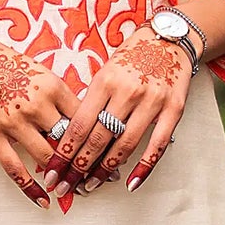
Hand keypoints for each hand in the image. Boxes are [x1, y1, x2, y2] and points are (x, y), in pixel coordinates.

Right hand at [0, 30, 79, 211]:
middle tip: (95, 179)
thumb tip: (74, 119)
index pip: (85, 119)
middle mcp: (37, 104)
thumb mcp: (35, 70)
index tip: (108, 155)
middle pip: (70, 142)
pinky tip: (43, 200)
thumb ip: (55, 95)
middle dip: (84, 163)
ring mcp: (14, 121)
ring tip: (72, 189)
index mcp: (53, 86)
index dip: (97, 140)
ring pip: (47, 157)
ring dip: (61, 176)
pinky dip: (31, 188)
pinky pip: (15, 168)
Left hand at [41, 30, 191, 197]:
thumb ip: (92, 101)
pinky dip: (143, 167)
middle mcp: (127, 92)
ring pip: (124, 145)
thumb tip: (72, 136)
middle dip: (78, 167)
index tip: (51, 171)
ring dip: (105, 170)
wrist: (170, 37)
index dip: (63, 152)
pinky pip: (156, 145)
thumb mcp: (105, 71)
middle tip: (65, 186)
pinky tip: (130, 183)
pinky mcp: (173, 109)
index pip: (79, 125)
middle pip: (98, 138)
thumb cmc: (132, 55)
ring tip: (90, 186)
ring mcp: (152, 101)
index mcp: (105, 81)